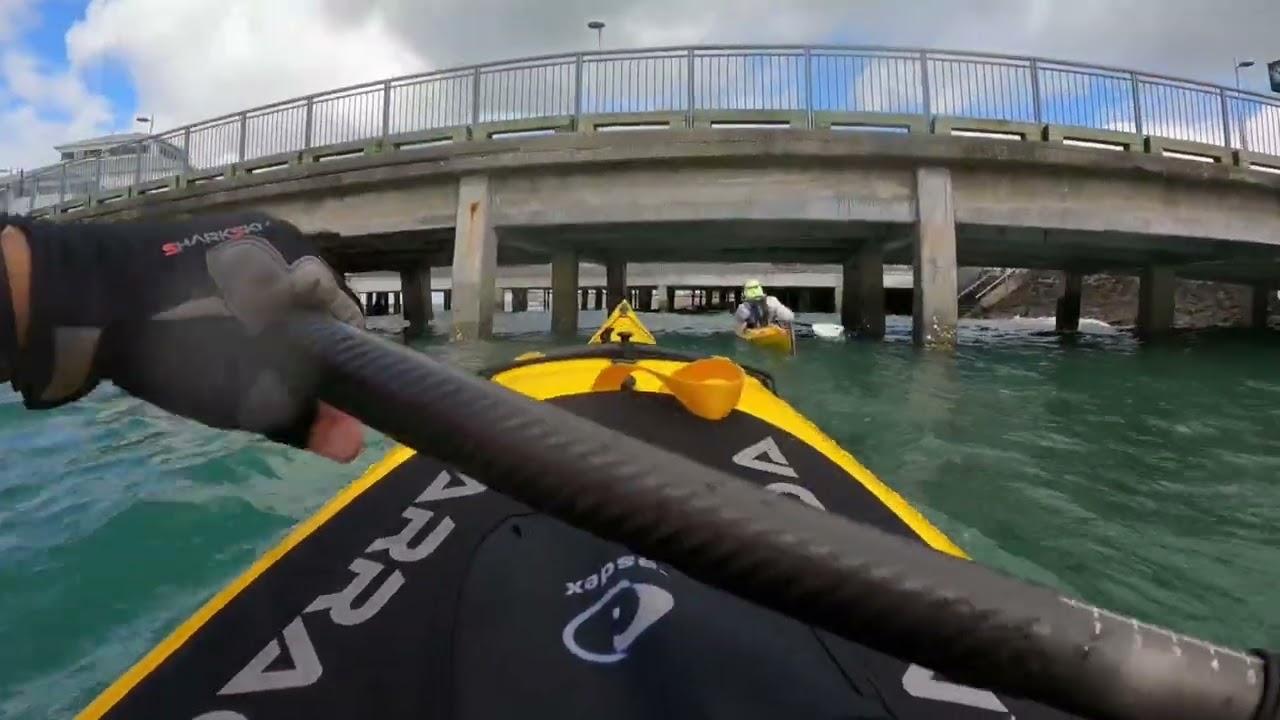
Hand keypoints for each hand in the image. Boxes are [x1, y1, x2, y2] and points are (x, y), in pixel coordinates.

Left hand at [87, 213, 367, 461]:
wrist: (85, 298)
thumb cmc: (175, 346)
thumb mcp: (243, 395)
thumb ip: (303, 420)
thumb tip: (355, 447)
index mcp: (302, 265)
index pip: (346, 317)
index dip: (341, 360)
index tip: (324, 392)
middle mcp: (280, 237)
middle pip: (315, 301)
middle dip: (305, 342)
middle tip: (279, 382)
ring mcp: (241, 231)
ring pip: (281, 289)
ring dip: (273, 324)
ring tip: (244, 360)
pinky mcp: (207, 234)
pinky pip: (247, 275)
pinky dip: (244, 305)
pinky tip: (215, 331)